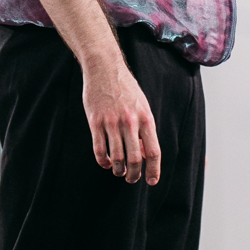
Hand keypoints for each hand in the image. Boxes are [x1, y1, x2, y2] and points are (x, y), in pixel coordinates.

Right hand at [82, 57, 160, 184]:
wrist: (105, 68)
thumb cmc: (126, 88)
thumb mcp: (142, 105)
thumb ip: (145, 129)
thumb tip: (145, 154)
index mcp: (146, 118)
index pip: (153, 151)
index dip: (154, 170)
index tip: (152, 181)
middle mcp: (130, 122)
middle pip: (134, 159)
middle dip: (134, 175)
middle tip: (132, 179)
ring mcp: (111, 122)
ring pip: (116, 157)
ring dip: (118, 170)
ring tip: (119, 172)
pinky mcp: (95, 122)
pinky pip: (99, 149)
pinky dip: (103, 161)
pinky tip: (106, 163)